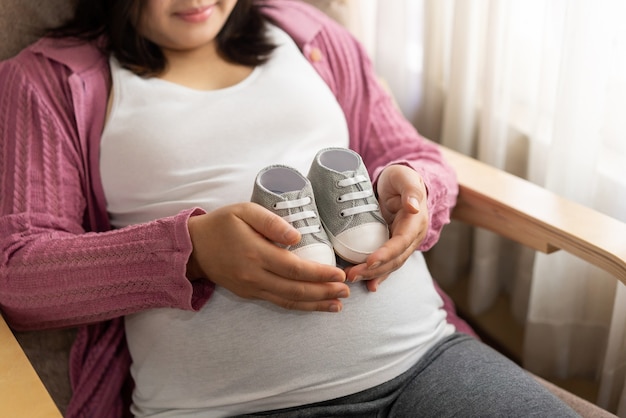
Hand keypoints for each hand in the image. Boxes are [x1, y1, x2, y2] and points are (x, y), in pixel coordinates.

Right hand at [187, 203, 348, 311]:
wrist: (194, 248)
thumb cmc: (221, 224)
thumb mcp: (244, 211)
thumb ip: (271, 223)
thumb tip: (297, 238)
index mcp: (256, 254)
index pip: (295, 268)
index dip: (319, 274)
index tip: (339, 274)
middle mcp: (255, 276)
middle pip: (296, 290)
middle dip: (324, 292)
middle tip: (347, 291)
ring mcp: (252, 288)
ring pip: (289, 301)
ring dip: (315, 304)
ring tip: (338, 304)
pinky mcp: (250, 294)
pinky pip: (279, 302)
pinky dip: (299, 306)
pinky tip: (314, 306)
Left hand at [345, 164, 428, 291]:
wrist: (401, 183)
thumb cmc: (402, 178)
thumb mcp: (406, 178)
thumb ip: (411, 191)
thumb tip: (414, 207)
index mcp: (416, 222)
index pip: (401, 242)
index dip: (386, 253)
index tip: (370, 261)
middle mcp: (412, 237)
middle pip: (394, 259)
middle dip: (374, 269)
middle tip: (352, 274)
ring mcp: (403, 244)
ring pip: (390, 265)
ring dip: (372, 275)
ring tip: (352, 278)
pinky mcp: (393, 246)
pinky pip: (386, 264)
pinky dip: (378, 275)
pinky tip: (368, 285)